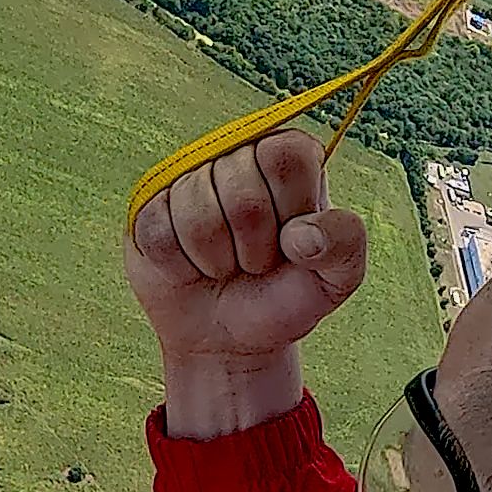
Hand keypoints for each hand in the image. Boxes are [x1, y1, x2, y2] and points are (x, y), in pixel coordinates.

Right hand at [127, 131, 370, 438]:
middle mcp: (236, 153)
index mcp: (289, 155)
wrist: (230, 337)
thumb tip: (301, 236)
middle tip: (257, 261)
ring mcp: (186, 177)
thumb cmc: (286, 296)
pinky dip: (181, 267)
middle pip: (242, 194)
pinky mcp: (147, 207)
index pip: (286, 156)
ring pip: (197, 216)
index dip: (291, 208)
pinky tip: (191, 267)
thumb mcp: (338, 276)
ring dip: (217, 261)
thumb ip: (344, 243)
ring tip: (225, 265)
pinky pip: (160, 234)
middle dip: (255, 248)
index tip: (295, 238)